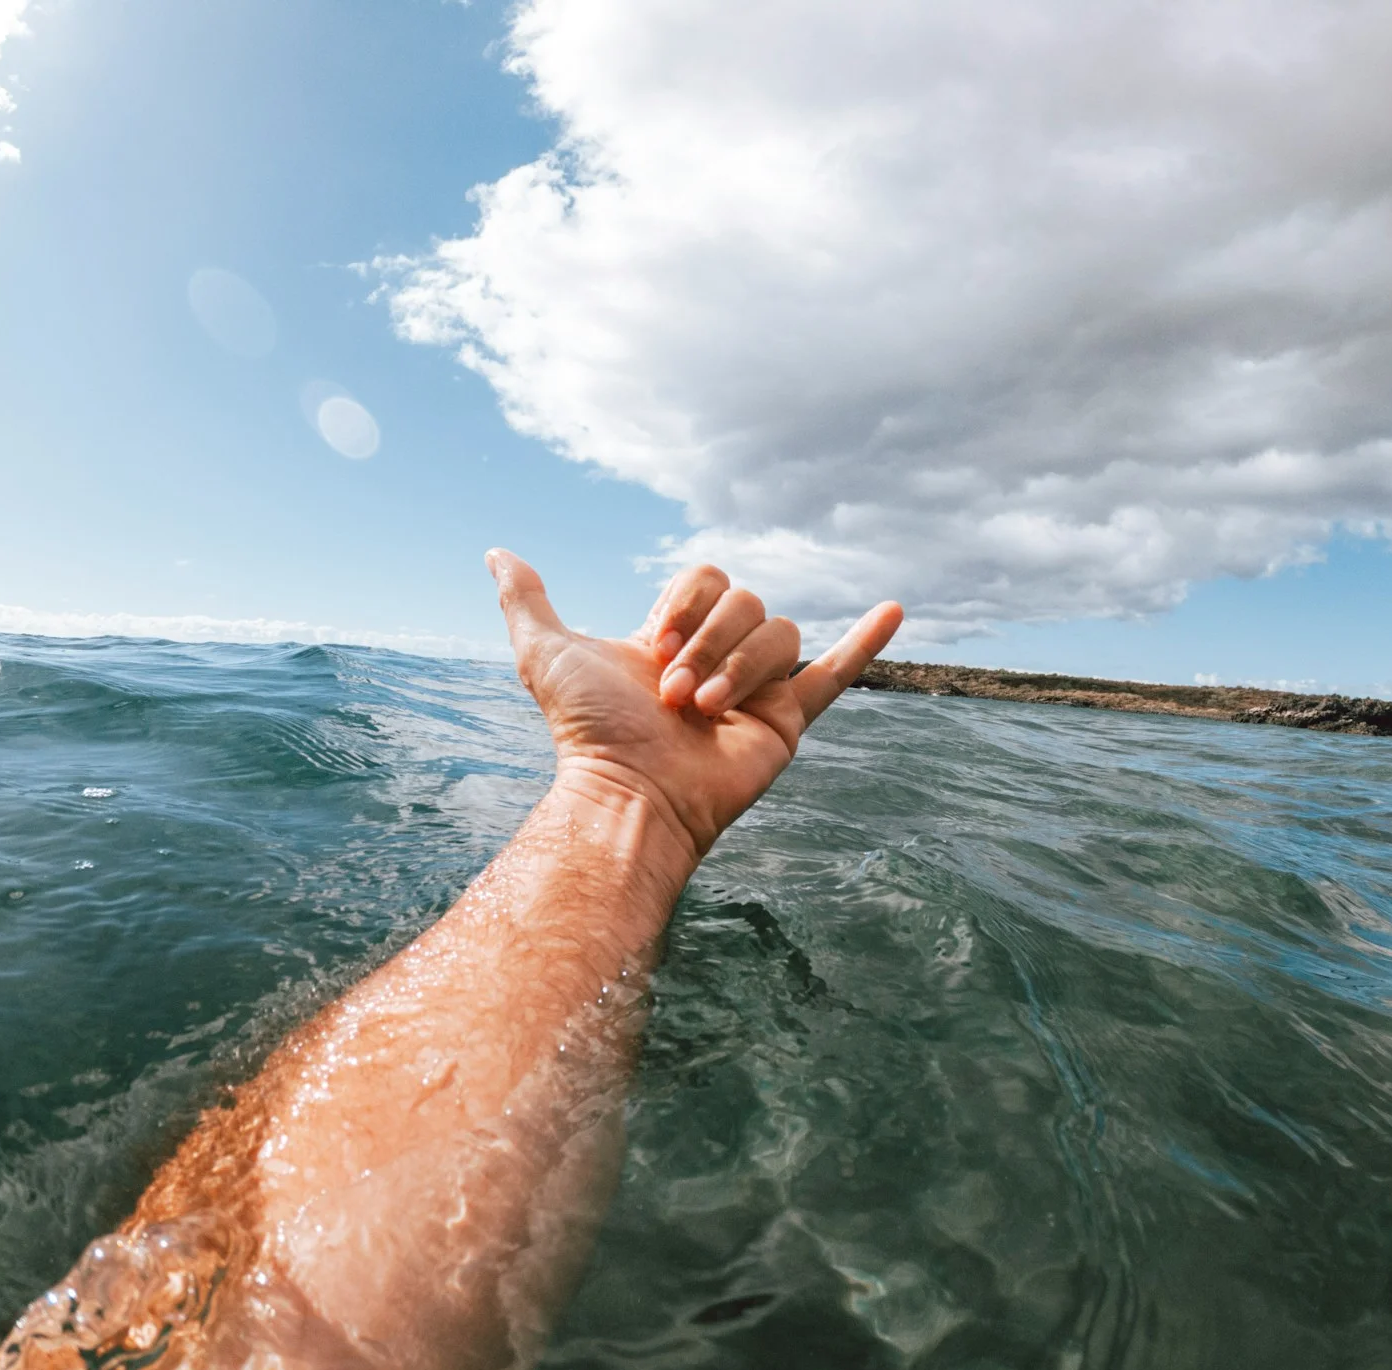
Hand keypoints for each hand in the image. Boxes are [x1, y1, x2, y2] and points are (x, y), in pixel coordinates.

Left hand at [487, 550, 902, 861]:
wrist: (631, 793)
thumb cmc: (588, 732)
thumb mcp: (547, 654)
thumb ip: (527, 602)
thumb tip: (498, 554)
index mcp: (677, 638)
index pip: (708, 579)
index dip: (687, 602)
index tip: (654, 643)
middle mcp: (720, 659)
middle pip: (747, 603)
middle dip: (709, 641)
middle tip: (674, 693)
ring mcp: (757, 689)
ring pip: (779, 635)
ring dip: (740, 667)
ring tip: (703, 712)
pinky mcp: (788, 721)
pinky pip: (836, 673)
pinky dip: (866, 642)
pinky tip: (894, 608)